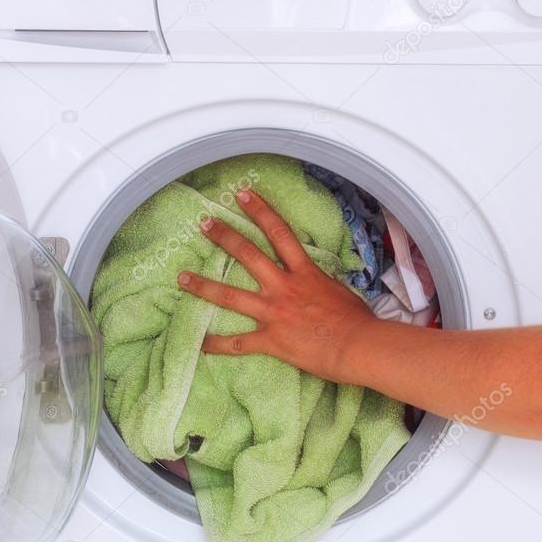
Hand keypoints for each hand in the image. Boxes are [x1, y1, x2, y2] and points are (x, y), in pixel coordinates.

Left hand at [177, 188, 378, 383]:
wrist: (359, 346)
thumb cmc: (357, 320)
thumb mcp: (339, 291)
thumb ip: (320, 284)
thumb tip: (316, 283)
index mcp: (304, 272)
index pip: (279, 233)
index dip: (260, 211)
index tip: (243, 195)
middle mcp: (283, 287)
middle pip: (248, 255)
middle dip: (224, 237)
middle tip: (204, 224)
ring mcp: (273, 313)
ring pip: (230, 296)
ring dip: (203, 285)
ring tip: (182, 277)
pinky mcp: (270, 340)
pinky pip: (237, 343)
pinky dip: (216, 344)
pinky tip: (199, 342)